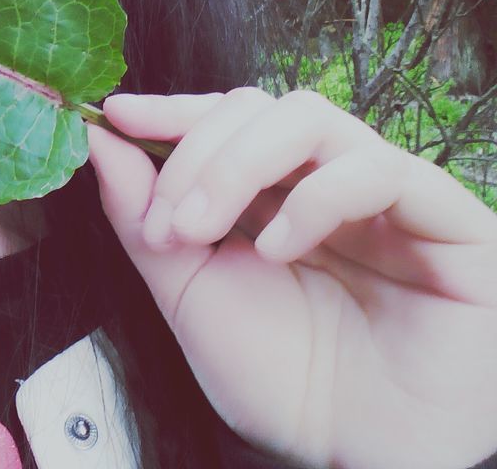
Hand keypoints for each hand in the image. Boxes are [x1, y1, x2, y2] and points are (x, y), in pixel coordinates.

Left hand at [85, 88, 496, 468]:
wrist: (358, 458)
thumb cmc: (282, 383)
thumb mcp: (188, 294)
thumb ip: (140, 216)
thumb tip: (99, 138)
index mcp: (269, 193)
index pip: (222, 118)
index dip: (169, 110)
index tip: (114, 116)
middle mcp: (325, 181)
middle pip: (255, 108)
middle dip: (194, 156)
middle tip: (168, 225)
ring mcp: (385, 194)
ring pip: (308, 117)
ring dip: (236, 165)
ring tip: (202, 232)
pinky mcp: (444, 218)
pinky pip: (375, 169)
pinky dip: (312, 199)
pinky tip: (278, 251)